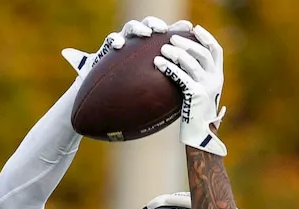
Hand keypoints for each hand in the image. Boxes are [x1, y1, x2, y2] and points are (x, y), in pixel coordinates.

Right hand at [61, 17, 191, 81]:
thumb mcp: (154, 88)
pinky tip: (118, 45)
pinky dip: (114, 39)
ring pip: (131, 27)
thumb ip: (169, 83)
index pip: (166, 34)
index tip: (188, 27)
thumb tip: (193, 90)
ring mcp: (123, 43)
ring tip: (146, 34)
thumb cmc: (133, 92)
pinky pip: (110, 39)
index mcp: (152, 49)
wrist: (105, 95)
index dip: (176, 28)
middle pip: (149, 25)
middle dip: (156, 24)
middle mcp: (138, 43)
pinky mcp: (107, 48)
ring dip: (139, 28)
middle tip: (163, 30)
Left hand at [154, 25, 227, 155]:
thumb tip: (181, 60)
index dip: (206, 37)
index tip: (194, 29)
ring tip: (163, 49)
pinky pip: (180, 76)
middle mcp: (216, 80)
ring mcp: (207, 87)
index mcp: (218, 77)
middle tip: (171, 38)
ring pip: (192, 62)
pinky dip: (168, 67)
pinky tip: (158, 63)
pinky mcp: (196, 95)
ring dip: (176, 52)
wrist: (200, 136)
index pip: (217, 51)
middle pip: (203, 53)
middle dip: (187, 43)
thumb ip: (197, 77)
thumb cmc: (196, 115)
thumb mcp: (201, 93)